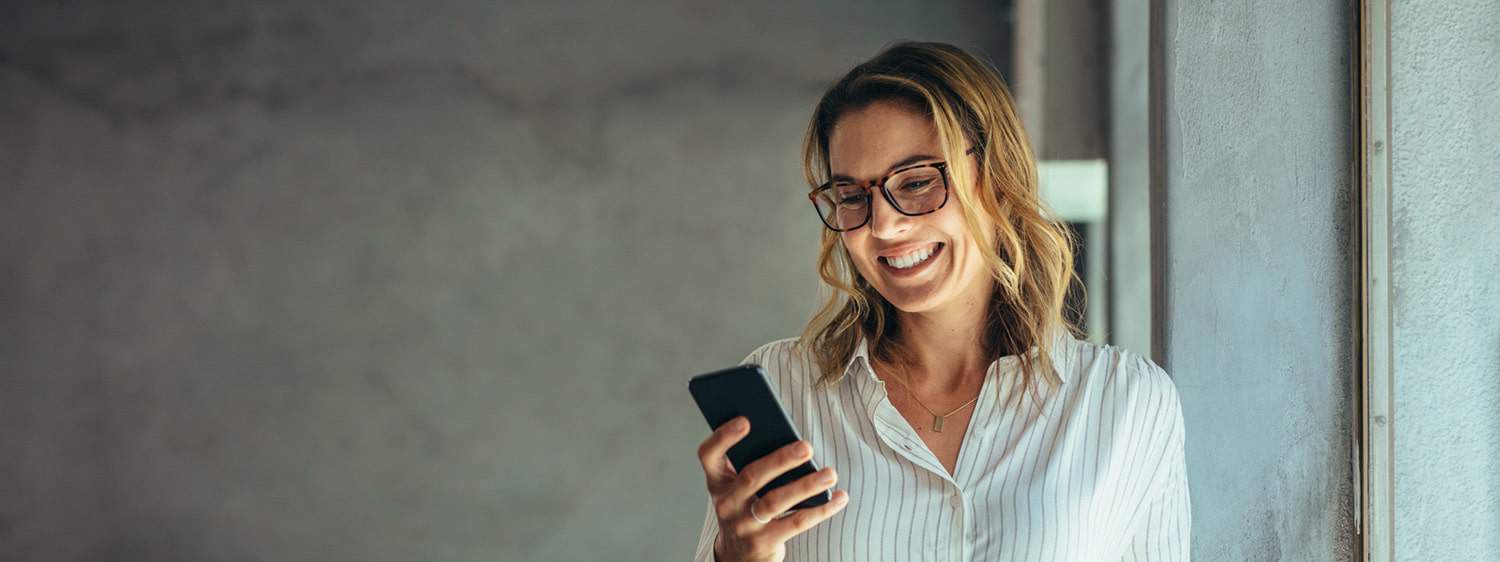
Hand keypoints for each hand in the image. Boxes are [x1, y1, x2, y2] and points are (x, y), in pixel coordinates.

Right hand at [696, 416, 849, 561]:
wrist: (740, 555)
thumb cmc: (747, 507)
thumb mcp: (740, 487)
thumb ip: (755, 463)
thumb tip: (793, 442)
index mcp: (718, 481)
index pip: (709, 455)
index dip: (723, 437)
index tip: (745, 420)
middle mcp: (726, 503)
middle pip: (752, 476)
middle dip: (780, 460)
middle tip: (807, 446)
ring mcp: (744, 524)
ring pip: (775, 502)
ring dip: (806, 486)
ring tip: (830, 473)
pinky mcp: (764, 542)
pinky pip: (796, 523)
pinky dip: (821, 509)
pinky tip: (839, 497)